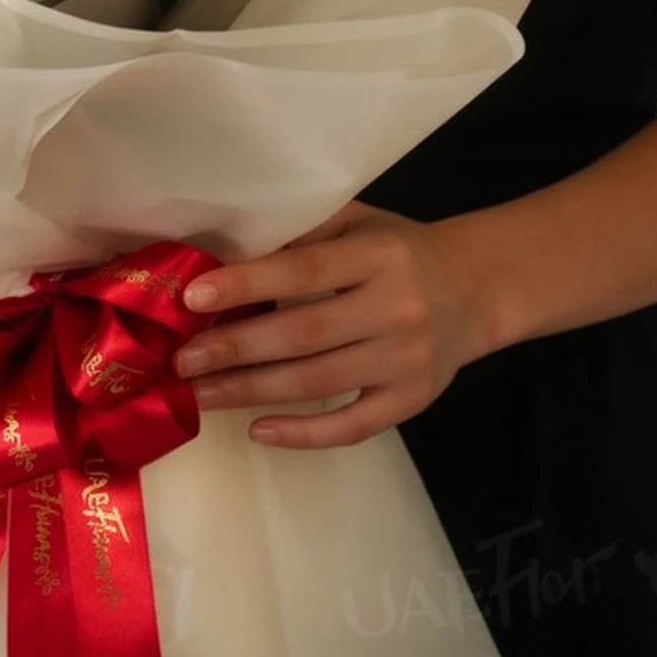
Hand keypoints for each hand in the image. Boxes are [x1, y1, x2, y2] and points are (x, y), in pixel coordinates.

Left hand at [170, 202, 493, 446]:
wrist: (474, 289)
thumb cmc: (397, 251)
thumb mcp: (359, 223)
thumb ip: (303, 231)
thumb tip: (224, 250)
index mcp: (380, 256)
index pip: (304, 271)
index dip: (246, 285)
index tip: (192, 298)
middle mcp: (397, 308)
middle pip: (304, 334)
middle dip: (236, 349)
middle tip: (183, 361)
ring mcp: (407, 361)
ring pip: (319, 383)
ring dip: (252, 392)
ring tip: (200, 394)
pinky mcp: (411, 400)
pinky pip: (353, 427)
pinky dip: (304, 433)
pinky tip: (258, 430)